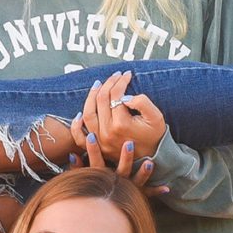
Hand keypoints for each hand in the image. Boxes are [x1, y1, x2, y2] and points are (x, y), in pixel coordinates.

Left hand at [78, 72, 167, 192]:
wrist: (153, 157)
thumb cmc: (155, 136)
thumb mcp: (156, 117)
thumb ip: (142, 102)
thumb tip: (124, 96)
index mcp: (121, 124)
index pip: (115, 95)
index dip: (121, 81)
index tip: (127, 75)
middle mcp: (107, 132)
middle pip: (101, 100)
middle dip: (108, 84)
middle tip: (115, 76)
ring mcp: (100, 141)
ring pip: (88, 114)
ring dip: (91, 96)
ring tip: (99, 85)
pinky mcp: (97, 147)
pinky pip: (79, 137)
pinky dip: (76, 125)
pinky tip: (80, 113)